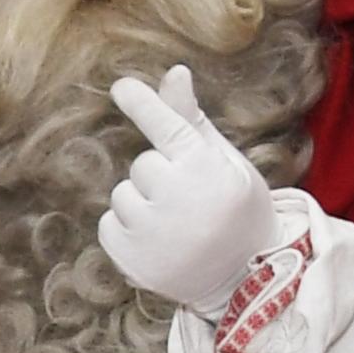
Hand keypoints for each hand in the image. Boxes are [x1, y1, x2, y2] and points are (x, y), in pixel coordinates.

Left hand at [96, 65, 279, 314]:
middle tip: (190, 199)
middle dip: (160, 175)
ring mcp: (152, 232)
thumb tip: (174, 72)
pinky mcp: (131, 259)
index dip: (142, 104)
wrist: (244, 280)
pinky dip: (126, 230)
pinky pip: (108, 224)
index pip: (167, 125)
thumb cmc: (237, 210)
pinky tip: (157, 242)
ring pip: (122, 195)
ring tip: (175, 224)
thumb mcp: (226, 162)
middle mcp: (178, 198)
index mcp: (206, 170)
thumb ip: (191, 119)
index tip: (120, 86)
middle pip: (142, 165)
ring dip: (141, 204)